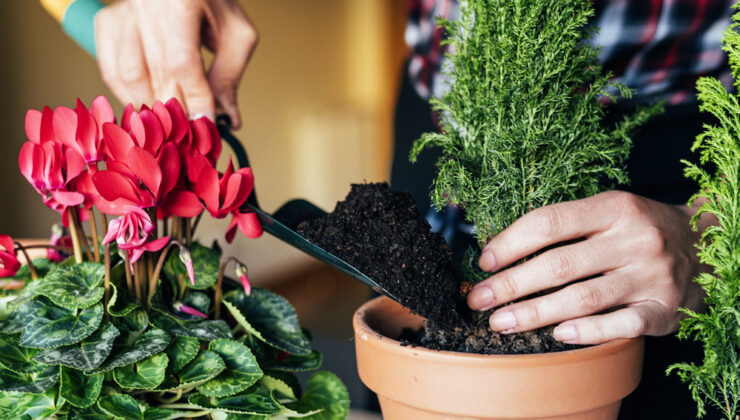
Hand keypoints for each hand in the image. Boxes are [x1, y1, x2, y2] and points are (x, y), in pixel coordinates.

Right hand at [94, 0, 257, 127]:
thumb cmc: (213, 4)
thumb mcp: (236, 33)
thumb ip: (230, 74)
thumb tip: (226, 119)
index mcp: (182, 1)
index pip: (182, 62)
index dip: (194, 99)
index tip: (205, 124)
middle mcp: (147, 3)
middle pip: (155, 72)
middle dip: (175, 109)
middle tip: (190, 132)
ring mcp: (123, 12)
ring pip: (128, 74)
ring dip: (151, 107)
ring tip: (169, 123)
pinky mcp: (107, 21)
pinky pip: (110, 69)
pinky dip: (128, 95)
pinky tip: (148, 106)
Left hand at [466, 190, 713, 344]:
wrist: (706, 246)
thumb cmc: (638, 230)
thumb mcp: (608, 212)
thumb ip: (565, 226)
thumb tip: (500, 250)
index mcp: (615, 207)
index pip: (550, 222)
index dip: (511, 242)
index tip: (484, 261)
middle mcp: (634, 240)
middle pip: (560, 265)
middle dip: (511, 285)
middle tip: (479, 299)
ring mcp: (651, 276)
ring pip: (583, 298)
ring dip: (535, 314)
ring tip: (501, 323)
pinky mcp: (664, 309)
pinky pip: (621, 325)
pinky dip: (587, 331)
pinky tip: (558, 335)